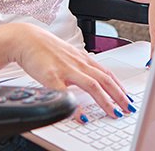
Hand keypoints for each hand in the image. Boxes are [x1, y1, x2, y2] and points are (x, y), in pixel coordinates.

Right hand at [6, 23, 135, 120]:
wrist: (25, 38)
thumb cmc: (44, 48)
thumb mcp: (68, 56)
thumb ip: (79, 67)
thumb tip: (91, 79)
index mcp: (83, 59)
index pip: (107, 73)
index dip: (120, 86)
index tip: (128, 98)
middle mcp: (78, 63)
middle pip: (105, 80)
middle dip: (119, 95)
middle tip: (129, 108)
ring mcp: (66, 69)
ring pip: (92, 85)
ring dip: (106, 101)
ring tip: (114, 113)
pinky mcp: (51, 76)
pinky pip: (66, 94)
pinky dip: (75, 107)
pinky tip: (81, 116)